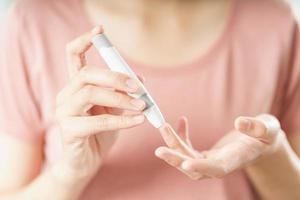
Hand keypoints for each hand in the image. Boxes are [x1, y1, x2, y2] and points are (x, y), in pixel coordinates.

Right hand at [53, 27, 145, 182]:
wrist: (86, 162)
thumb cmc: (100, 133)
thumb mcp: (115, 109)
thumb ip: (123, 93)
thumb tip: (141, 79)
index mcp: (76, 86)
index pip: (73, 56)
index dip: (84, 41)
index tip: (100, 31)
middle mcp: (66, 95)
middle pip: (86, 74)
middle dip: (115, 76)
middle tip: (138, 87)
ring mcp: (64, 113)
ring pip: (90, 94)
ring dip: (120, 98)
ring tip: (142, 105)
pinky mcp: (69, 131)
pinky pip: (98, 121)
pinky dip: (122, 120)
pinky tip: (139, 120)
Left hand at [155, 114, 284, 179]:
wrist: (262, 142)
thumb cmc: (266, 135)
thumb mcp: (268, 128)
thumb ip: (257, 127)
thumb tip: (239, 122)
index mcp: (236, 160)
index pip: (216, 169)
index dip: (201, 167)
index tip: (185, 164)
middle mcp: (221, 164)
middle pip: (195, 169)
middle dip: (176, 160)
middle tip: (158, 150)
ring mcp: (212, 161)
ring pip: (188, 158)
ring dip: (174, 145)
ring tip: (164, 127)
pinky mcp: (207, 155)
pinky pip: (189, 149)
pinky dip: (182, 137)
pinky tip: (181, 121)